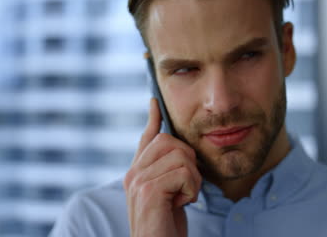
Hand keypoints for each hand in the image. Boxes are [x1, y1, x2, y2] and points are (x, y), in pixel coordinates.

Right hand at [123, 98, 201, 236]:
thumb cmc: (165, 227)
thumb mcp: (168, 195)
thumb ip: (168, 173)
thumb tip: (179, 151)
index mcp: (137, 173)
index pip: (146, 138)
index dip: (153, 119)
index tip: (155, 102)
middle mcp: (134, 174)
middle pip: (168, 140)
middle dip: (188, 158)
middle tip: (186, 184)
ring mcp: (139, 181)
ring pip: (180, 155)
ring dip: (192, 178)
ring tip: (184, 197)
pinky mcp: (148, 191)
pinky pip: (183, 172)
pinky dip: (192, 188)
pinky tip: (182, 203)